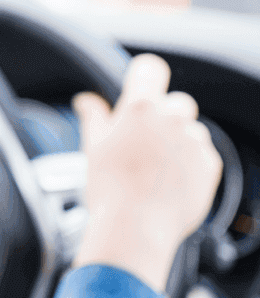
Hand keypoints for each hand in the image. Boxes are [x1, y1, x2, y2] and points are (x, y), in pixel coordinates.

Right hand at [72, 53, 221, 292]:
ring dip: (177, 140)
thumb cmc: (109, 189)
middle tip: (143, 141)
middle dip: (161, 115)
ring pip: (190, 128)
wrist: (136, 228)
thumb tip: (86, 101)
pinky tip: (168, 181)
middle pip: (174, 101)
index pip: (150, 68)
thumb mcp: (93, 148)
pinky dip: (189, 162)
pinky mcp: (210, 164)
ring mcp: (194, 142)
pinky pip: (202, 153)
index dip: (144, 76)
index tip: (139, 88)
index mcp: (139, 108)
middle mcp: (171, 119)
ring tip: (156, 167)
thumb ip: (94, 117)